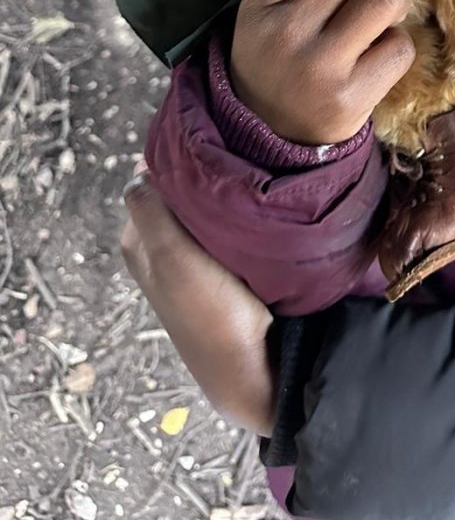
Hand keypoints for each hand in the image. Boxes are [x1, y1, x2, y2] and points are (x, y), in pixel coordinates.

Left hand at [121, 169, 275, 434]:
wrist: (252, 367)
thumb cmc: (210, 313)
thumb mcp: (169, 257)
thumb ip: (149, 212)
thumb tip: (139, 171)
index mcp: (138, 243)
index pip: (149, 180)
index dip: (176, 163)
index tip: (207, 152)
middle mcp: (159, 251)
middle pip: (177, 193)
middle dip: (200, 178)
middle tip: (231, 168)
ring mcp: (190, 263)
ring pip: (202, 210)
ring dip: (221, 198)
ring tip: (245, 188)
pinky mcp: (220, 273)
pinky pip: (223, 229)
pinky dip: (235, 218)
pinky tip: (252, 215)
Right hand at [230, 0, 454, 144]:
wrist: (267, 130)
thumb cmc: (280, 50)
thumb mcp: (269, 9)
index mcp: (262, 2)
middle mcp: (288, 31)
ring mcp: (320, 66)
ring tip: (368, 22)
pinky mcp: (351, 97)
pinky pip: (401, 45)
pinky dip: (395, 46)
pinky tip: (370, 61)